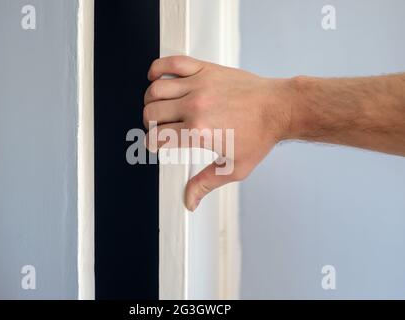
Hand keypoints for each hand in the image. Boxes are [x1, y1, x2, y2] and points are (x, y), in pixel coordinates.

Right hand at [144, 56, 292, 210]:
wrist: (279, 108)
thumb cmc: (259, 136)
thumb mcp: (234, 168)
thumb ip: (206, 183)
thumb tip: (189, 201)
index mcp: (198, 131)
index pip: (158, 137)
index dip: (152, 144)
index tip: (157, 144)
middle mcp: (195, 105)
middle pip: (151, 113)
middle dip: (150, 124)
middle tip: (160, 127)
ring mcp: (199, 85)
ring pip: (155, 89)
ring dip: (151, 100)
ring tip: (160, 107)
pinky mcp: (206, 69)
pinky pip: (172, 63)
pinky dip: (158, 68)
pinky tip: (157, 78)